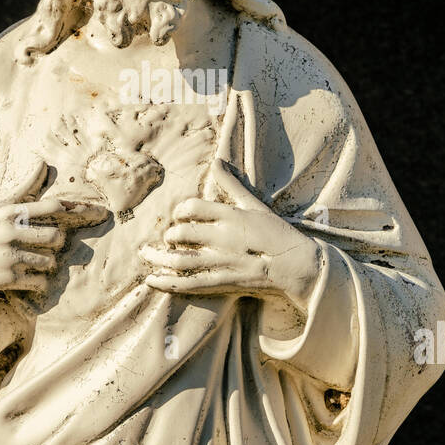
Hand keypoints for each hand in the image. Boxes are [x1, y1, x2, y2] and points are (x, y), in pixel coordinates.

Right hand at [0, 197, 107, 306]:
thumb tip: (43, 164)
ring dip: (47, 263)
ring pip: (50, 261)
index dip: (70, 211)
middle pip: (56, 236)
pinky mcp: (6, 279)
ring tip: (33, 261)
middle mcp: (10, 232)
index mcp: (7, 211)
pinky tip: (28, 277)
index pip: (51, 206)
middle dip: (55, 241)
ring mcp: (8, 256)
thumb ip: (22, 190)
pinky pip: (40, 281)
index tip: (77, 215)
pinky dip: (39, 281)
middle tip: (47, 243)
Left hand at [140, 159, 320, 308]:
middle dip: (170, 234)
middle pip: (183, 233)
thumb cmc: (277, 233)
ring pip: (180, 259)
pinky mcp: (223, 283)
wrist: (298, 266)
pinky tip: (151, 281)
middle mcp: (223, 238)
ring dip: (158, 257)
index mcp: (231, 216)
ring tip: (146, 253)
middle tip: (168, 236)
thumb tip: (216, 160)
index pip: (193, 207)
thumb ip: (232, 184)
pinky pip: (189, 284)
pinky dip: (167, 283)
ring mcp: (222, 262)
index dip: (181, 210)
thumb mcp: (255, 204)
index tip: (179, 215)